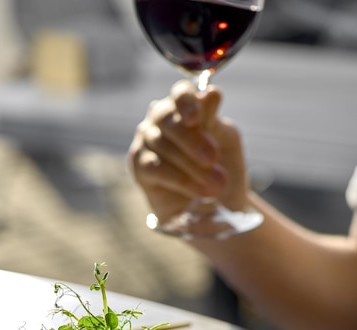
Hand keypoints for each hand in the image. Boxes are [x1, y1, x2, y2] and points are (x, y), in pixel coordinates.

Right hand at [128, 80, 249, 225]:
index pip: (180, 93)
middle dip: (191, 140)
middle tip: (212, 159)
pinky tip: (199, 191)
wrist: (216, 202)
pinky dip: (180, 180)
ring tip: (216, 184)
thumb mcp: (225, 140)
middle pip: (166, 118)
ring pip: (162, 144)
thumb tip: (211, 93)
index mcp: (185, 105)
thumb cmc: (221, 164)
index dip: (186, 102)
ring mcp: (146, 140)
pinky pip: (155, 167)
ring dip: (191, 166)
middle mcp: (161, 118)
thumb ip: (214, 119)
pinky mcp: (139, 164)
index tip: (195, 119)